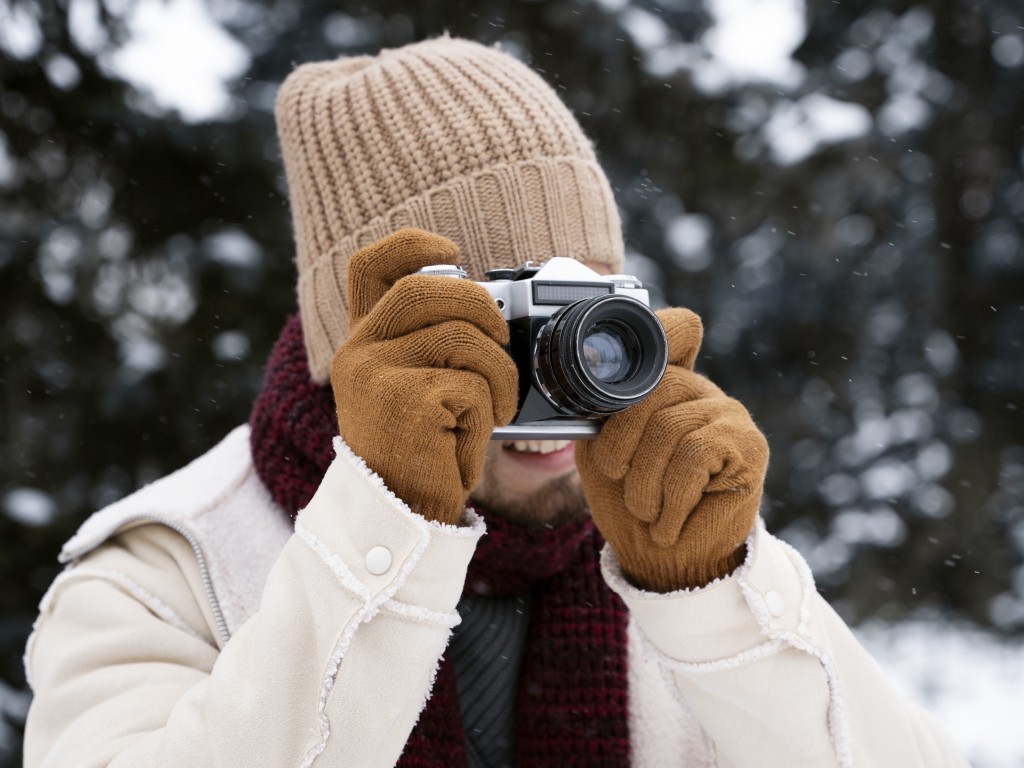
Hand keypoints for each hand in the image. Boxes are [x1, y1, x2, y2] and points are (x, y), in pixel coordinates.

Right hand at [330, 229, 517, 524]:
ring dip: (499, 374)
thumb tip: (492, 306)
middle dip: (482, 308)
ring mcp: (375, 374)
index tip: (451, 251)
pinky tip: (473, 435)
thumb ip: (432, 343)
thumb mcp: (417, 388)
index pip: (371, 266)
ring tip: (495, 407)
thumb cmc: (423, 451)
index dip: (413, 244)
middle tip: (500, 344)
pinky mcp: (404, 400)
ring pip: (462, 337)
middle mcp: (358, 352)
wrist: (403, 515)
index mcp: (363, 342)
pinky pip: (472, 383)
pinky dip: (489, 409)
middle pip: (428, 287)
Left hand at [576, 308, 768, 591]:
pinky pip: (693, 456)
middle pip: (651, 391)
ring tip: (648, 511)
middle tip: (620, 482)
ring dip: (644, 484)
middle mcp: (698, 389)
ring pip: (668, 429)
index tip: (629, 350)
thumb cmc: (632, 504)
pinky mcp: (748, 444)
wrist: (667, 562)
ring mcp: (726, 412)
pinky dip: (671, 499)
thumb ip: (599, 417)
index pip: (676, 331)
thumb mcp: (601, 455)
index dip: (663, 327)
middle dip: (621, 447)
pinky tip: (670, 521)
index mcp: (662, 384)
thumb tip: (585, 391)